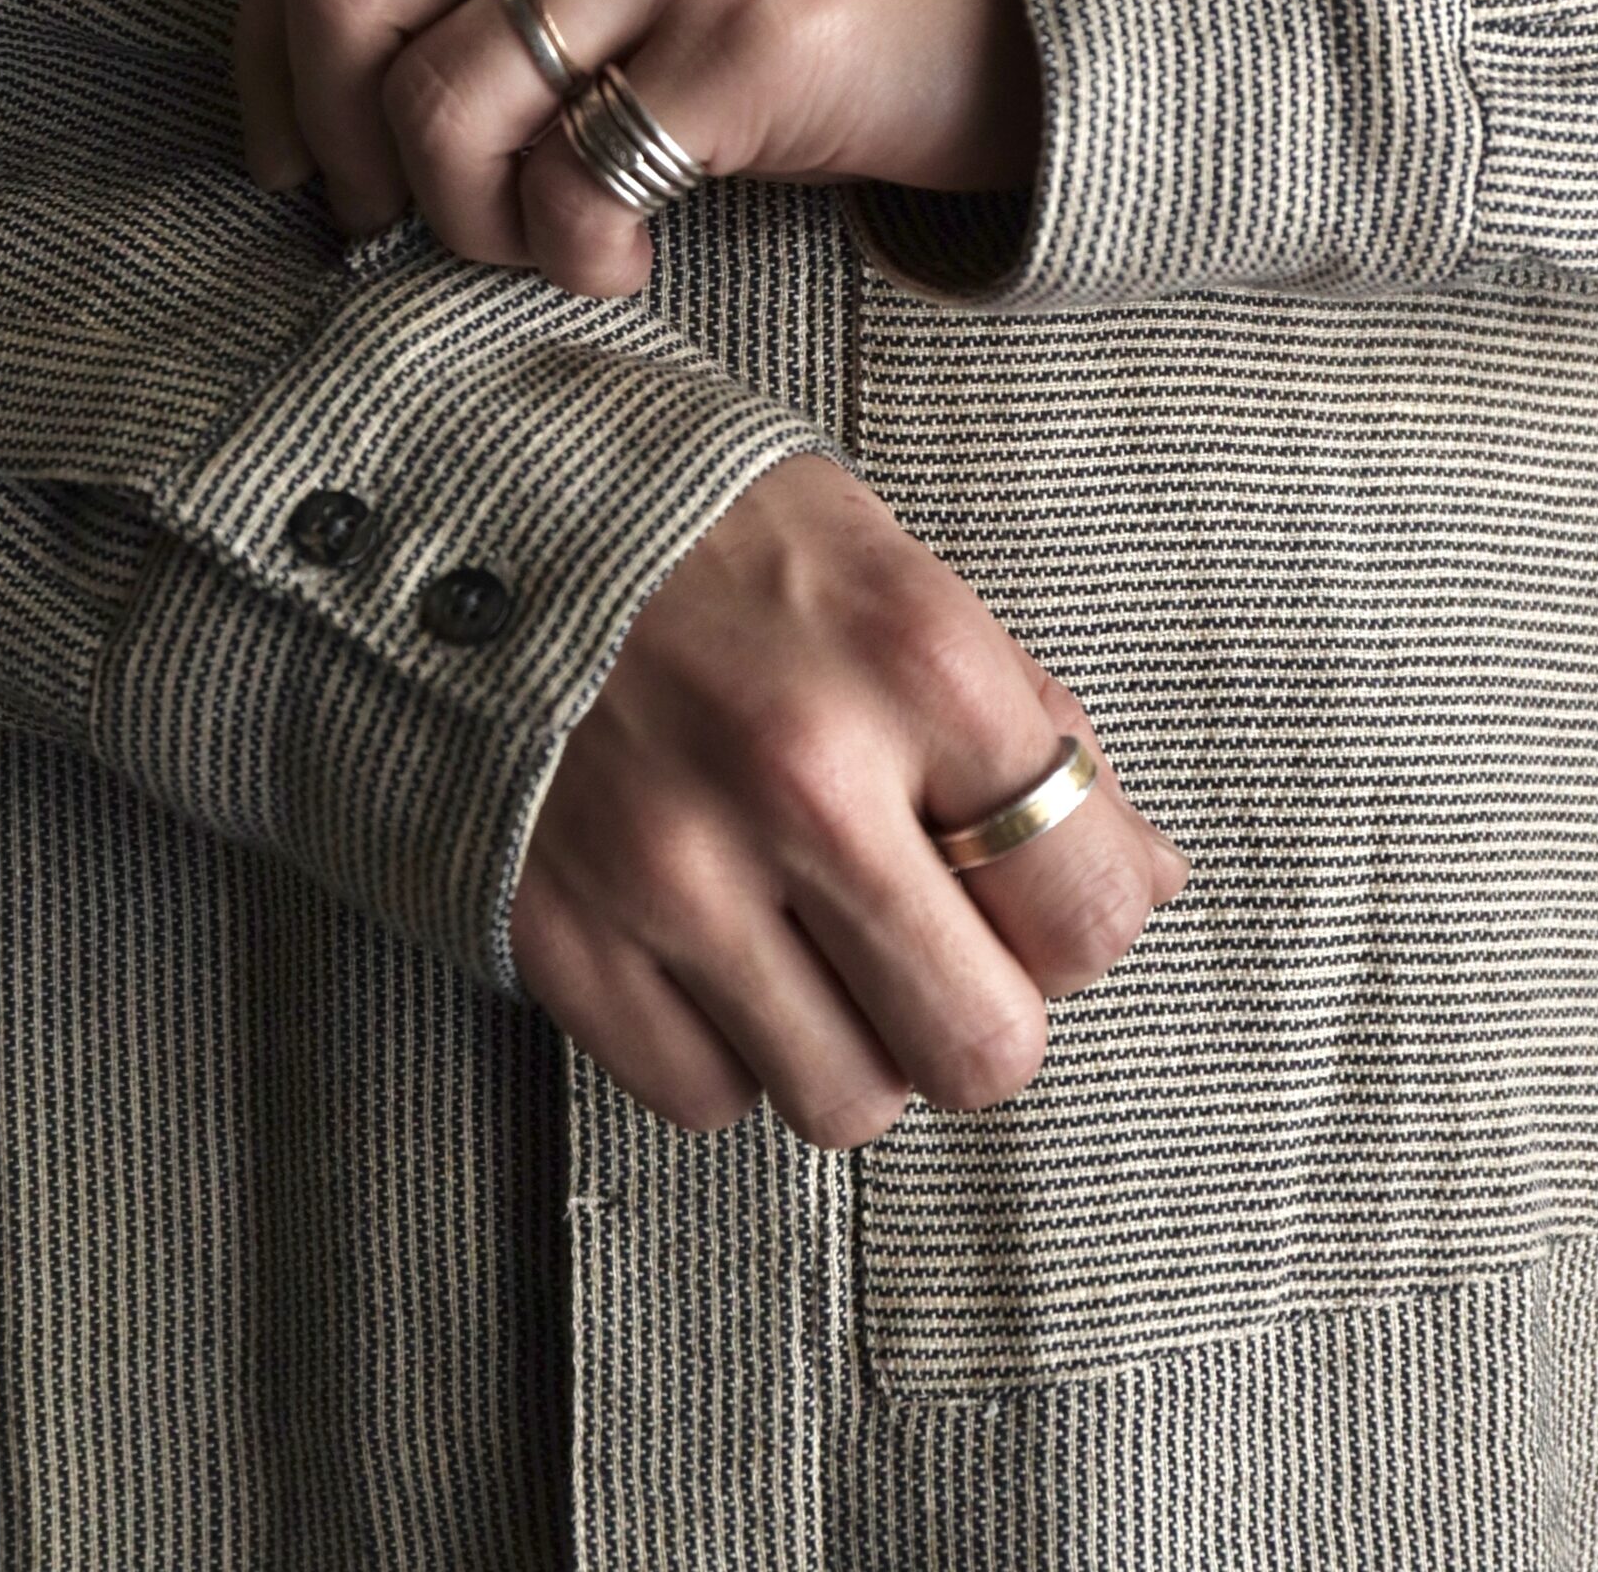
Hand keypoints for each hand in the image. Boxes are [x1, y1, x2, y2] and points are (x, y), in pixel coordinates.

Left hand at [235, 0, 1040, 297]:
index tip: (290, 146)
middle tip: (385, 217)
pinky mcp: (753, 42)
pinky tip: (621, 259)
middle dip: (330, 138)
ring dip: (457, 219)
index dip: (263, 37)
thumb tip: (344, 53)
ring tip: (532, 242)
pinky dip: (565, 254)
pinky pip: (569, 181)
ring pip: (442, 102)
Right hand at [509, 453, 1189, 1148]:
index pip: (1090, 914)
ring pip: (844, 1102)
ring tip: (805, 935)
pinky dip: (721, 1046)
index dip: (1074, 919)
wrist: (459, 496)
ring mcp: (670, 869)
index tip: (1022, 886)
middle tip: (925, 938)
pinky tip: (704, 940)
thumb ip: (1023, 720)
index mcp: (916, 663)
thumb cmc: (699, 523)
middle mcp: (802, 780)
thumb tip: (1139, 873)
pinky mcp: (559, 933)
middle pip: (983, 1051)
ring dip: (846, 1041)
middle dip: (971, 1010)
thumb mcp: (890, 564)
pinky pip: (702, 1098)